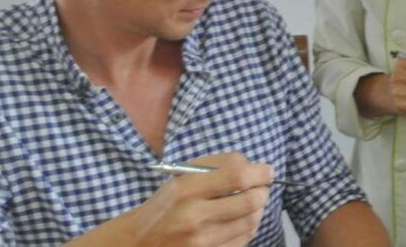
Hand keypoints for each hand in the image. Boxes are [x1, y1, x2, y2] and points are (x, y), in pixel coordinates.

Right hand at [125, 153, 271, 246]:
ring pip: (251, 221)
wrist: (138, 242)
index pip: (237, 176)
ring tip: (252, 203)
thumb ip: (216, 165)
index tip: (267, 171)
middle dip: (263, 192)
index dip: (260, 172)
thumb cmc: (165, 204)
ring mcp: (202, 241)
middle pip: (250, 201)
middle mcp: (195, 216)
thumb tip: (253, 166)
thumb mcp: (181, 177)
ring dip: (258, 209)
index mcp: (186, 189)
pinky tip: (241, 220)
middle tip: (261, 188)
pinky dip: (249, 226)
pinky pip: (244, 239)